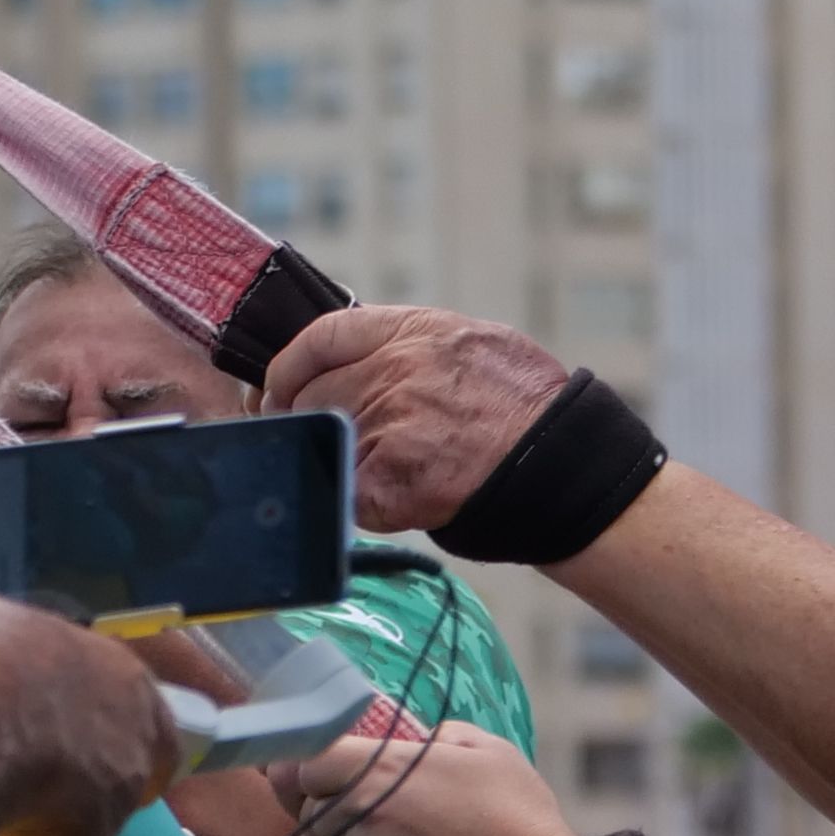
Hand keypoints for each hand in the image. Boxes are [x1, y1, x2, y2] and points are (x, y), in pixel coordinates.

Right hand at [0, 581, 185, 835]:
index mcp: (131, 685)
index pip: (143, 717)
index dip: (99, 725)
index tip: (53, 728)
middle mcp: (138, 747)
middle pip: (116, 772)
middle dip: (72, 774)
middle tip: (16, 765)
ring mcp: (114, 805)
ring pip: (75, 819)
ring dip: (36, 812)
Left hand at [261, 306, 576, 536]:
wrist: (557, 463)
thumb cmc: (524, 408)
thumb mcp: (471, 343)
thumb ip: (410, 345)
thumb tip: (355, 359)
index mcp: (411, 334)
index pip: (319, 338)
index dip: (289, 366)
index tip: (277, 386)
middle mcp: (390, 374)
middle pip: (310, 395)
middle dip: (311, 419)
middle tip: (333, 440)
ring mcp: (384, 427)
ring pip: (324, 444)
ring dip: (342, 461)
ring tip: (386, 470)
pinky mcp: (384, 481)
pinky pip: (344, 491)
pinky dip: (361, 501)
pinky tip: (397, 497)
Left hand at [276, 722, 597, 835]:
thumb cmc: (514, 817)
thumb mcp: (484, 749)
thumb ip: (436, 735)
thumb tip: (417, 739)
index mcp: (380, 770)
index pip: (307, 760)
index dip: (310, 759)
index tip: (322, 758)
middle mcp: (360, 815)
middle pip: (307, 805)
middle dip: (321, 797)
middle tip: (348, 790)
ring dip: (334, 834)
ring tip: (372, 825)